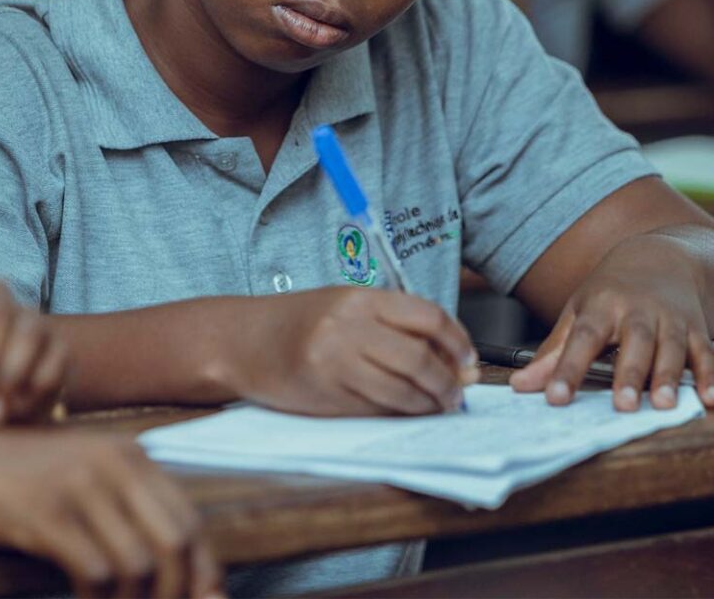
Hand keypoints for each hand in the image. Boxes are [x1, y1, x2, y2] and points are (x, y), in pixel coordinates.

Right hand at [0, 427, 223, 598]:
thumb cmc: (21, 475)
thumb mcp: (83, 476)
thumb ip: (125, 507)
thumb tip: (172, 566)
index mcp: (131, 456)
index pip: (190, 519)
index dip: (204, 571)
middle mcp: (115, 464)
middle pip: (176, 542)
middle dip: (179, 593)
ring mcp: (82, 486)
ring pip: (140, 564)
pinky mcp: (47, 514)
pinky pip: (95, 573)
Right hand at [227, 287, 478, 415]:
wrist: (244, 341)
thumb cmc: (300, 321)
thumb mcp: (346, 306)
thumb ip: (394, 325)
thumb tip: (452, 358)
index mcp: (359, 298)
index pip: (427, 317)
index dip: (457, 341)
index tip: (469, 360)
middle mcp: (348, 327)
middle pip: (419, 358)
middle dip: (448, 381)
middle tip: (459, 392)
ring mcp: (335, 362)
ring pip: (402, 389)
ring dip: (430, 403)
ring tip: (440, 405)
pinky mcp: (326, 395)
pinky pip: (377, 409)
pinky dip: (401, 414)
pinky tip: (408, 411)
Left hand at [510, 241, 713, 410]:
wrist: (659, 257)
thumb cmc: (611, 293)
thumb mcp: (578, 313)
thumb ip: (553, 353)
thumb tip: (519, 385)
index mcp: (601, 306)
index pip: (582, 338)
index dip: (568, 368)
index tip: (555, 397)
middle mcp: (637, 310)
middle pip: (634, 342)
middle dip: (628, 374)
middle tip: (622, 405)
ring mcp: (670, 318)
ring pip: (672, 348)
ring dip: (669, 377)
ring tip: (663, 405)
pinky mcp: (697, 328)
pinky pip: (706, 353)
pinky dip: (710, 376)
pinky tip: (709, 398)